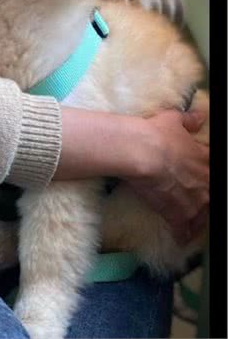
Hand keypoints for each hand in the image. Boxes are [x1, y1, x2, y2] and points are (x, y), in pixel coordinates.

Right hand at [125, 109, 208, 244]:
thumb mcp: (172, 120)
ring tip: (191, 227)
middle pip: (210, 198)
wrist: (141, 151)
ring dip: (196, 222)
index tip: (204, 181)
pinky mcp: (177, 214)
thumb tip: (199, 116)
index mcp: (205, 160)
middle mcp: (204, 183)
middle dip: (205, 203)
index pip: (213, 172)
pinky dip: (181, 235)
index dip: (208, 177)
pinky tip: (179, 240)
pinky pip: (182, 229)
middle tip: (198, 206)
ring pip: (200, 217)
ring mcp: (193, 201)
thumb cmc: (156, 133)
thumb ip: (188, 120)